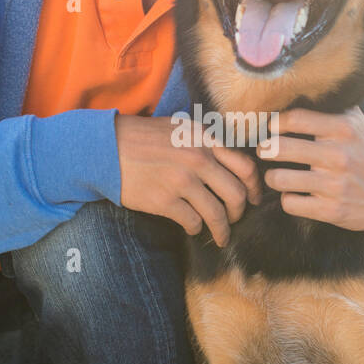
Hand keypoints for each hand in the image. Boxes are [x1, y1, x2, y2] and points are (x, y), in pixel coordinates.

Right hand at [115, 114, 262, 246]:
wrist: (107, 148)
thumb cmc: (144, 137)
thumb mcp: (181, 127)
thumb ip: (207, 142)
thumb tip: (231, 163)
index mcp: (205, 139)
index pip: (245, 167)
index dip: (255, 188)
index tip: (254, 199)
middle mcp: (197, 159)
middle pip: (236, 195)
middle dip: (240, 213)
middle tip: (235, 220)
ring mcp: (181, 181)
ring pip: (217, 214)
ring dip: (221, 230)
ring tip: (219, 236)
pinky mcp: (164, 201)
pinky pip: (192, 222)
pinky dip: (195, 229)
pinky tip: (192, 228)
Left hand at [257, 106, 363, 231]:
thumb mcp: (358, 124)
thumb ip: (331, 107)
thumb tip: (298, 90)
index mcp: (343, 129)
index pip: (294, 118)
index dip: (275, 123)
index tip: (271, 128)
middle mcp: (339, 155)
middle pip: (279, 148)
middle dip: (265, 149)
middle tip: (264, 150)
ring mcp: (335, 185)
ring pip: (279, 178)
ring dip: (272, 177)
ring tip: (276, 175)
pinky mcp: (332, 210)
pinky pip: (290, 203)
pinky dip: (288, 199)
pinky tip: (295, 194)